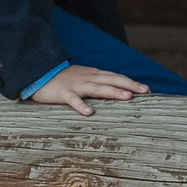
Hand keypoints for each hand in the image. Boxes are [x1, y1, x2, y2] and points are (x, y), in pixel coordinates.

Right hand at [31, 64, 146, 115]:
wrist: (39, 74)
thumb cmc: (64, 79)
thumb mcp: (84, 78)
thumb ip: (99, 83)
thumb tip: (117, 90)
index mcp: (94, 75)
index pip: (116, 77)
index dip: (131, 82)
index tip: (147, 90)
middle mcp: (88, 78)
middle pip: (112, 80)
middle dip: (129, 85)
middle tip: (145, 92)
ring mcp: (76, 85)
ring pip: (97, 88)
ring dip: (113, 92)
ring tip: (127, 97)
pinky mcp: (63, 93)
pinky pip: (73, 100)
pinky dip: (81, 106)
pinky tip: (90, 113)